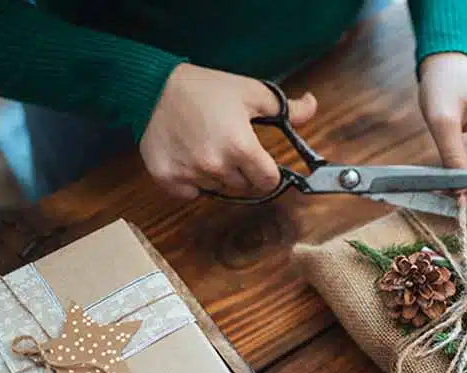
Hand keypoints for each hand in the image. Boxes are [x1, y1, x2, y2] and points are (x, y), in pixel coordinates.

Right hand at [139, 64, 317, 198]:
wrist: (155, 87)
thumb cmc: (205, 88)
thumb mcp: (251, 92)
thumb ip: (286, 108)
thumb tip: (311, 107)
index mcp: (241, 147)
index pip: (268, 181)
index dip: (268, 172)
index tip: (261, 162)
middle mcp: (216, 165)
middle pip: (243, 185)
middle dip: (242, 169)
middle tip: (228, 143)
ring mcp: (191, 174)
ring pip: (218, 189)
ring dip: (217, 174)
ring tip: (206, 145)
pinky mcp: (168, 179)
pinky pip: (191, 192)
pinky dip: (192, 181)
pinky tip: (188, 155)